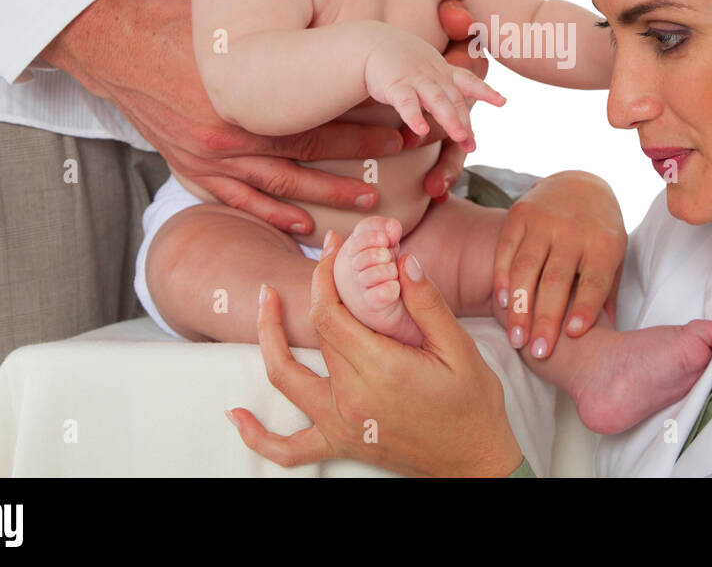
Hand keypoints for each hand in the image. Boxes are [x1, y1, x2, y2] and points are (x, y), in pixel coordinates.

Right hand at [41, 0, 400, 234]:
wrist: (115, 47)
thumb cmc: (177, 26)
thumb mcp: (231, 28)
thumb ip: (277, 44)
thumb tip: (334, 39)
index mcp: (243, 96)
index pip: (316, 117)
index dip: (361, 126)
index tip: (399, 128)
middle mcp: (228, 134)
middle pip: (307, 154)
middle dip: (357, 160)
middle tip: (399, 160)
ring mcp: (207, 158)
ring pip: (279, 186)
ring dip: (326, 196)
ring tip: (366, 202)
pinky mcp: (191, 170)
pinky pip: (238, 201)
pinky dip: (272, 215)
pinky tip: (303, 225)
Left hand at [226, 231, 525, 476]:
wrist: (474, 463)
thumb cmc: (473, 406)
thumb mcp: (461, 349)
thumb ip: (428, 304)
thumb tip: (404, 261)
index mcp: (381, 369)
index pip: (332, 312)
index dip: (326, 275)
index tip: (333, 248)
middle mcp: (351, 397)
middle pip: (315, 332)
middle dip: (315, 289)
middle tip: (324, 258)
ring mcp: (341, 424)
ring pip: (285, 378)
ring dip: (268, 338)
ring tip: (266, 302)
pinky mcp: (340, 443)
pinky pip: (286, 448)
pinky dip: (255, 435)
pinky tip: (237, 415)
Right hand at [413, 0, 490, 201]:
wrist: (369, 42)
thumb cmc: (399, 60)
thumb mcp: (427, 67)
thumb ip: (441, 85)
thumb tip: (451, 107)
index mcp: (442, 71)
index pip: (468, 81)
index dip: (486, 90)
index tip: (503, 101)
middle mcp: (433, 74)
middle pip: (455, 99)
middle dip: (466, 121)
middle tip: (473, 145)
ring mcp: (415, 78)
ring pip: (437, 100)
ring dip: (450, 119)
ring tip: (461, 138)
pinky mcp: (395, 84)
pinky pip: (406, 102)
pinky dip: (414, 116)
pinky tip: (420, 130)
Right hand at [494, 171, 625, 358]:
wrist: (580, 184)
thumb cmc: (600, 233)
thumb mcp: (615, 258)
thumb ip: (607, 295)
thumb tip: (608, 338)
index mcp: (604, 244)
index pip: (594, 279)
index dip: (585, 306)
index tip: (574, 335)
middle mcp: (574, 231)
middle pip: (557, 280)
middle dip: (546, 319)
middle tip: (539, 353)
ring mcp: (544, 221)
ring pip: (527, 268)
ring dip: (519, 307)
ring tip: (516, 339)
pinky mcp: (520, 214)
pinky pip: (506, 249)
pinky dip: (502, 277)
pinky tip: (502, 303)